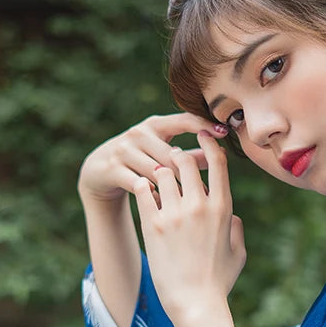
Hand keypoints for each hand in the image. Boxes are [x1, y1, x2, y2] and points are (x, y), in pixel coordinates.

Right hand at [77, 112, 227, 204]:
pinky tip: (165, 206)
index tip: (225, 132)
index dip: (204, 125)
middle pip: (172, 154)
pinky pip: (139, 185)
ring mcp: (124, 150)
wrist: (100, 171)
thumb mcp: (163, 153)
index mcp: (156, 124)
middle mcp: (140, 133)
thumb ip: (191, 155)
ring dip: (174, 189)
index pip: (184, 120)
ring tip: (189, 204)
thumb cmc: (142, 161)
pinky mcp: (112, 169)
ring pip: (156, 171)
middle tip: (207, 191)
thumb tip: (221, 155)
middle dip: (190, 173)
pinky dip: (153, 196)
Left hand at [132, 131, 245, 326]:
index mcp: (222, 209)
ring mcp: (174, 214)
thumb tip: (233, 217)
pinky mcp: (153, 225)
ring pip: (162, 171)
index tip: (201, 137)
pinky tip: (141, 189)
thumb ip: (236, 229)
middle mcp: (199, 205)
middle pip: (185, 161)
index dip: (209, 144)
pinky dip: (142, 186)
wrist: (195, 304)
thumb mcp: (238, 253)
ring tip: (154, 177)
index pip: (217, 163)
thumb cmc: (219, 282)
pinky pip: (143, 190)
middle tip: (171, 159)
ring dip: (158, 171)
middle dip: (178, 156)